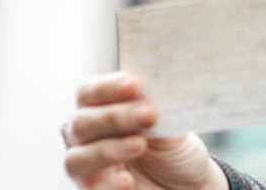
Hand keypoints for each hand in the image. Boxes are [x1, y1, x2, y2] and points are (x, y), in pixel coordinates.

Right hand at [63, 72, 228, 189]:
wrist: (187, 185)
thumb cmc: (173, 151)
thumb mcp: (171, 125)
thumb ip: (156, 107)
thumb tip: (156, 86)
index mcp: (100, 109)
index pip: (89, 92)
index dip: (108, 88)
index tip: (134, 85)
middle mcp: (87, 137)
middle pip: (82, 122)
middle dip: (114, 117)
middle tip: (148, 114)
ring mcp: (88, 167)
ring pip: (78, 157)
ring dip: (109, 149)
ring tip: (139, 145)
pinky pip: (92, 189)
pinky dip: (108, 184)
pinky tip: (126, 180)